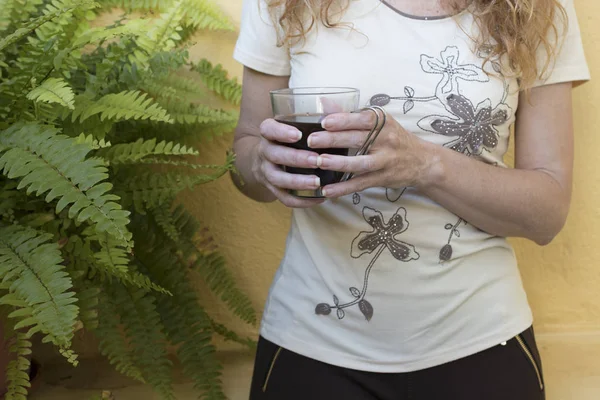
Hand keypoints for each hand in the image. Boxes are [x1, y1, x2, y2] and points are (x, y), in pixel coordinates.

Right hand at [253, 119, 324, 207]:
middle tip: (317, 160)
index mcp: (269, 133)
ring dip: (297, 182)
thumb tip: (329, 102)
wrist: (266, 158)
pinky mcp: (273, 189)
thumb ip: (313, 114)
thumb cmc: (290, 138)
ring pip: (277, 179)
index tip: (298, 134)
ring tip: (317, 183)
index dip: (280, 132)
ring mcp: (266, 171)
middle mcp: (264, 151)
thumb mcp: (294, 124)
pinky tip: (318, 198)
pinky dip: (301, 201)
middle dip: (296, 158)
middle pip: (275, 155)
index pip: (268, 129)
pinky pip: (284, 198)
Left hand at [307, 111, 440, 197]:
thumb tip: (324, 103)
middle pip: (358, 140)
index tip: (324, 122)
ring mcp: (385, 161)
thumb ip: (349, 115)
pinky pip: (360, 184)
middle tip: (312, 140)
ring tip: (319, 162)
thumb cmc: (393, 138)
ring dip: (339, 163)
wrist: (422, 161)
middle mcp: (386, 140)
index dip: (343, 120)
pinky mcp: (382, 178)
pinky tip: (327, 190)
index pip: (362, 119)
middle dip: (334, 140)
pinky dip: (343, 188)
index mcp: (383, 122)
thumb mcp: (378, 123)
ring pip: (361, 163)